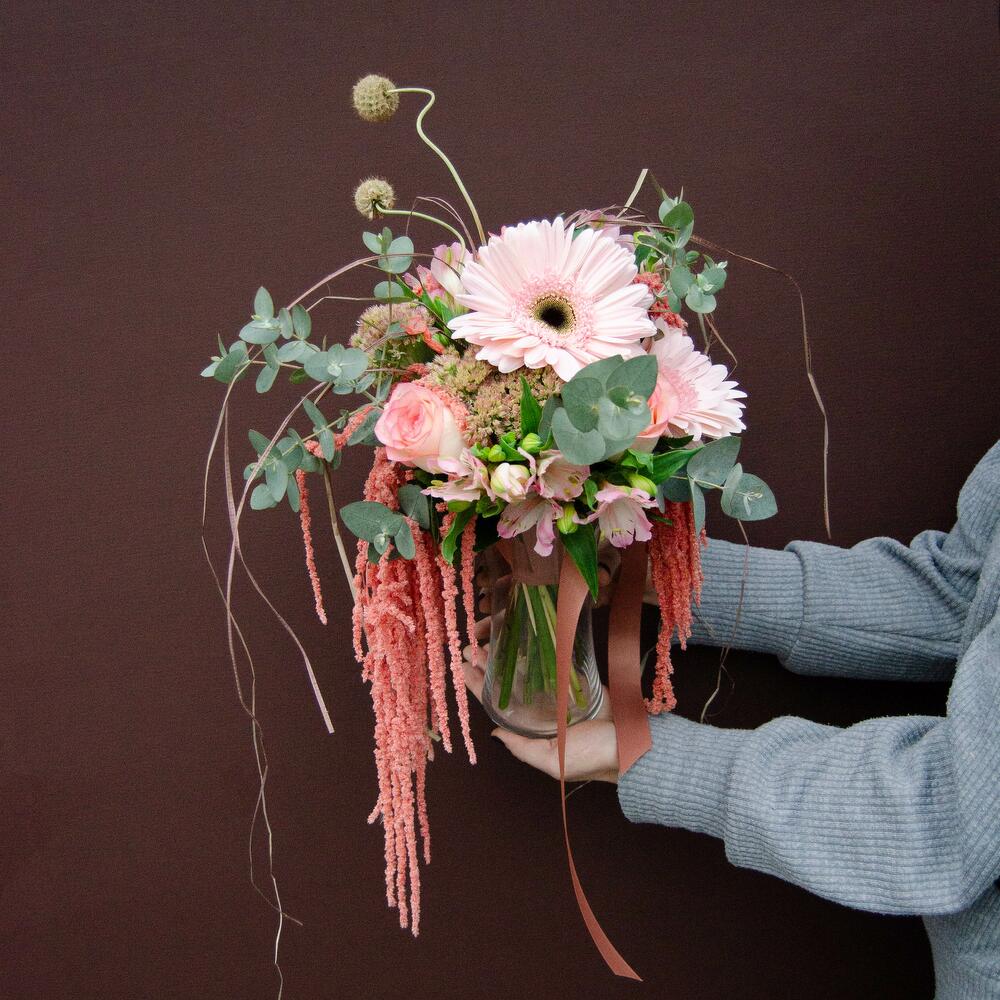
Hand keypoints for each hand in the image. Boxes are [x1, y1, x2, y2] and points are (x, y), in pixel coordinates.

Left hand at [462, 602, 620, 784]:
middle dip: (490, 665)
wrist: (631, 743)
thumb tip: (493, 733)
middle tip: (472, 645)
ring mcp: (558, 694)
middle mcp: (541, 710)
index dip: (480, 687)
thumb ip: (521, 747)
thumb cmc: (591, 757)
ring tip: (489, 639)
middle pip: (509, 682)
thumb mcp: (551, 760)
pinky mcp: (576, 679)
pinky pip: (553, 662)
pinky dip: (538, 650)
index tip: (464, 666)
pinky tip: (523, 637)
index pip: (498, 705)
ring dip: (509, 655)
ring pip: (528, 670)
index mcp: (532, 730)